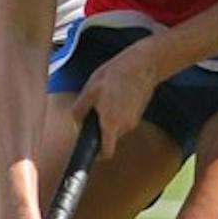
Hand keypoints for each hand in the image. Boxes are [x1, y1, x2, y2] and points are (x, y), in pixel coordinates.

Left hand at [72, 37, 161, 157]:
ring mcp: (135, 120)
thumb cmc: (115, 75)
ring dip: (109, 119)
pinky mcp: (139, 113)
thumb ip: (79, 111)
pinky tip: (116, 95)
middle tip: (94, 110)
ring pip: (116, 128)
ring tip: (106, 98)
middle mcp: (126, 126)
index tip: (91, 150)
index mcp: (112, 123)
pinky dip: (117, 112)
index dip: (97, 155)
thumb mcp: (90, 90)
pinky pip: (124, 119)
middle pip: (110, 138)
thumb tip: (75, 124)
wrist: (143, 64)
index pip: (106, 152)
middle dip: (100, 129)